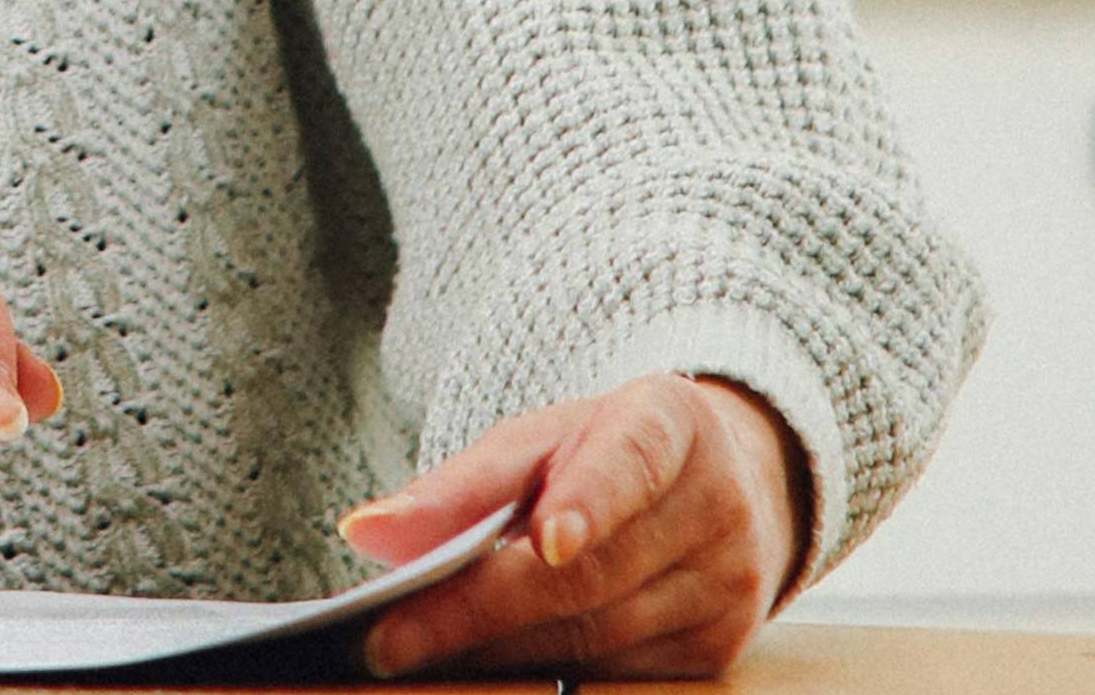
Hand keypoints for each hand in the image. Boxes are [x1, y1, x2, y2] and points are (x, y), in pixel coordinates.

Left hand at [344, 375, 808, 679]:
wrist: (726, 487)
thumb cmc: (605, 456)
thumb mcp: (538, 443)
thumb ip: (459, 486)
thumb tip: (367, 534)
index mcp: (671, 424)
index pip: (631, 461)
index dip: (591, 501)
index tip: (546, 539)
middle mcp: (716, 506)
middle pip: (590, 573)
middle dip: (479, 610)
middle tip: (389, 639)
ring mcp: (727, 586)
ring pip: (597, 637)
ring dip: (498, 651)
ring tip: (414, 654)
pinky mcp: (718, 650)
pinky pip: (615, 674)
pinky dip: (541, 671)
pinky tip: (482, 668)